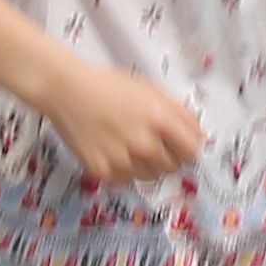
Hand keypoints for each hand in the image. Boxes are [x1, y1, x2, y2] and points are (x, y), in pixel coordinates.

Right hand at [32, 60, 205, 188]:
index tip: (181, 145)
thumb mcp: (150, 90)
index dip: (189, 148)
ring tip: (130, 145)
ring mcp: (122, 160)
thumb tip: (199, 137)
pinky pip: (127, 180)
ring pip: (151, 177)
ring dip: (147, 166)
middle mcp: (144, 143)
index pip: (192, 151)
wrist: (66, 89)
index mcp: (159, 118)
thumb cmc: (109, 85)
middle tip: (151, 142)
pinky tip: (113, 151)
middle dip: (168, 156)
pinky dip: (125, 170)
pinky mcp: (103, 172)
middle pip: (173, 167)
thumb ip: (179, 113)